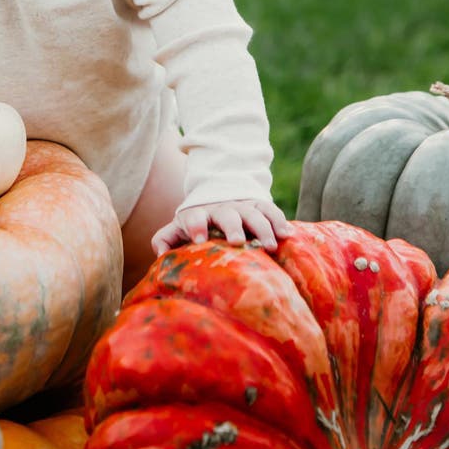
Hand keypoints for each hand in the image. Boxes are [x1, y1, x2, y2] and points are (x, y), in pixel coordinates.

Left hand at [152, 198, 293, 256]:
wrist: (218, 195)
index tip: (199, 240)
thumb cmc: (197, 222)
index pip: (194, 216)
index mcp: (198, 213)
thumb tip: (160, 254)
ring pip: (253, 213)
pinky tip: (287, 236)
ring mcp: (242, 205)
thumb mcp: (179, 227)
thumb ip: (166, 239)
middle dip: (232, 226)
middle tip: (238, 242)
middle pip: (227, 214)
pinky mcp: (259, 205)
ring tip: (270, 246)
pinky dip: (279, 221)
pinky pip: (271, 210)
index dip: (196, 225)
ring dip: (262, 228)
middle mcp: (221, 207)